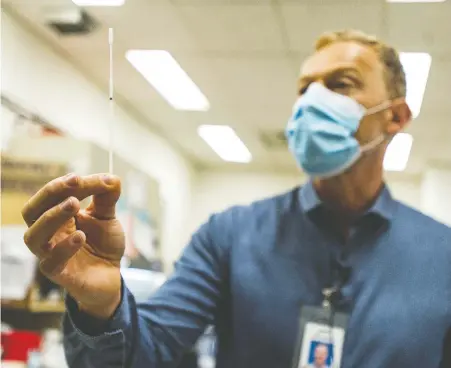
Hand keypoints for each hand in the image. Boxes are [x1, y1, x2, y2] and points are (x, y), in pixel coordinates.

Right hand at [22, 173, 124, 318]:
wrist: (111, 276)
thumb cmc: (102, 244)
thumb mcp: (107, 216)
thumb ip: (107, 197)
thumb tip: (112, 178)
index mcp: (56, 216)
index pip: (52, 195)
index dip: (66, 183)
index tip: (83, 176)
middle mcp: (47, 233)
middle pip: (31, 211)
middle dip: (51, 192)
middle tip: (75, 182)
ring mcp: (49, 254)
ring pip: (33, 236)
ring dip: (53, 216)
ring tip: (76, 204)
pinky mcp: (58, 273)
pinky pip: (50, 262)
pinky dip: (63, 248)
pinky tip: (80, 237)